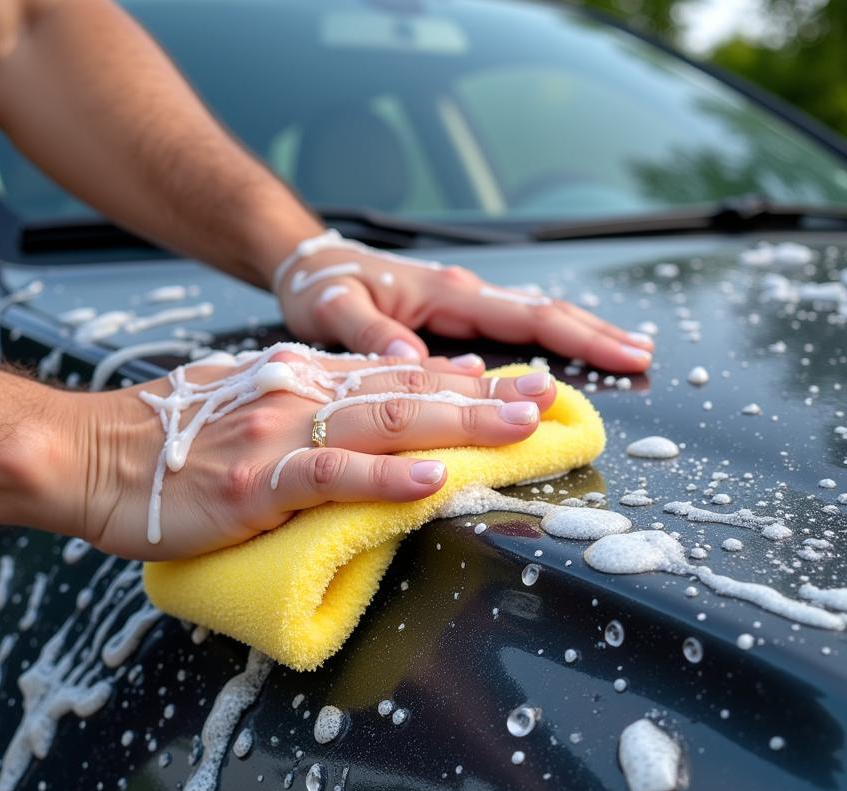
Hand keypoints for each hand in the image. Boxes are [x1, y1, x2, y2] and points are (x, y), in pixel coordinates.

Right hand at [78, 349, 556, 561]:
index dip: (460, 377)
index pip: (394, 373)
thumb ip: (307, 402)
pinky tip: (431, 477)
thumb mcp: (243, 401)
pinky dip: (385, 476)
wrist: (94, 455)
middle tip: (545, 400)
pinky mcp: (256, 480)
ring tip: (519, 427)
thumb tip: (367, 409)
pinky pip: (331, 474)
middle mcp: (298, 394)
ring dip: (458, 422)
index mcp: (299, 378)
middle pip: (407, 390)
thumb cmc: (168, 438)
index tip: (516, 382)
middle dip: (484, 397)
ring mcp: (279, 435)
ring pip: (385, 422)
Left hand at [275, 233, 653, 372]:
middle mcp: (463, 294)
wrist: (308, 266)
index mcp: (446, 291)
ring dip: (580, 336)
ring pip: (532, 319)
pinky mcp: (453, 318)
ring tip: (625, 357)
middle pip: (544, 313)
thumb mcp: (334, 310)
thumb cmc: (322, 285)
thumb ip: (371, 333)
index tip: (626, 356)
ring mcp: (462, 304)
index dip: (579, 336)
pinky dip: (545, 343)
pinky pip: (510, 330)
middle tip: (645, 358)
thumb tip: (415, 358)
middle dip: (597, 334)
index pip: (525, 315)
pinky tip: (562, 361)